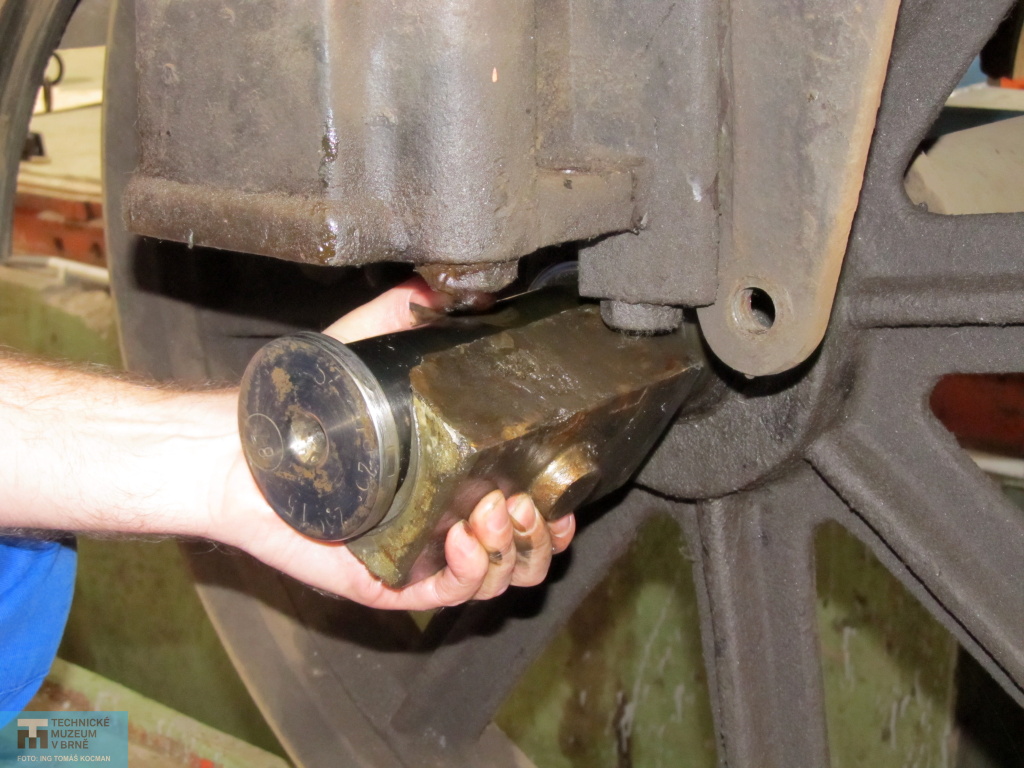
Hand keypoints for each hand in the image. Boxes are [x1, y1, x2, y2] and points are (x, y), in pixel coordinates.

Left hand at [214, 278, 575, 609]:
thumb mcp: (366, 352)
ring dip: (512, 550)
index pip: (526, 508)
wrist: (248, 451)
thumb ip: (403, 316)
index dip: (555, 509)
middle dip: (542, 533)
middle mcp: (445, 521)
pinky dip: (468, 572)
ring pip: (497, 578)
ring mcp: (419, 555)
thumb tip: (440, 285)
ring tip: (495, 510)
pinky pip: (448, 594)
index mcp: (454, 481)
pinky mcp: (389, 580)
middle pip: (524, 554)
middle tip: (527, 501)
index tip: (562, 493)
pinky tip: (462, 536)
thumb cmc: (310, 410)